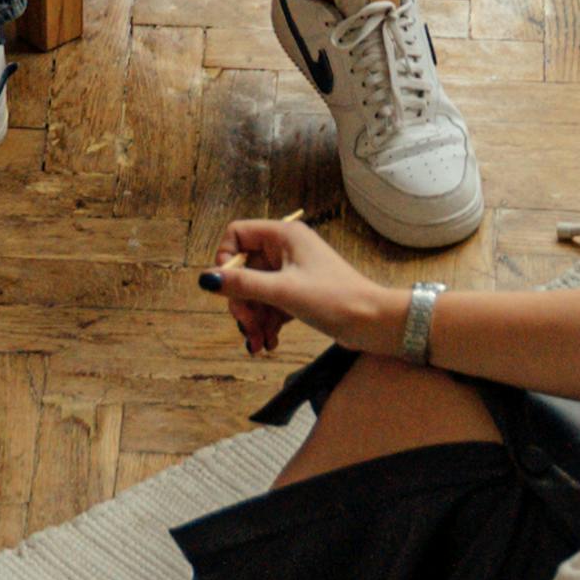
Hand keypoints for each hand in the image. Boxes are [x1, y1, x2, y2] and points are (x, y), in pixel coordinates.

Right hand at [209, 213, 402, 355]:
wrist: (373, 322)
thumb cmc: (335, 298)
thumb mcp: (283, 292)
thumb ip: (243, 284)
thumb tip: (205, 279)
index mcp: (283, 236)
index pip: (237, 235)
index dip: (227, 260)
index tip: (228, 287)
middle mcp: (286, 249)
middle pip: (244, 270)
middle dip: (241, 302)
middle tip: (246, 327)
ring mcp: (293, 272)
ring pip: (256, 291)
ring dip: (253, 318)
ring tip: (258, 344)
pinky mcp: (299, 293)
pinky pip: (271, 304)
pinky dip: (267, 323)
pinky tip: (269, 343)